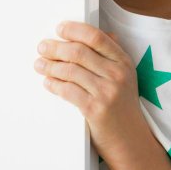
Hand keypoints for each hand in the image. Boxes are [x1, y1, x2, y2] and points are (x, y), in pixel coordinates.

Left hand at [34, 21, 144, 160]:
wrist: (130, 140)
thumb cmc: (124, 107)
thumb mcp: (126, 77)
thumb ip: (113, 55)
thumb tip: (105, 33)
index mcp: (124, 62)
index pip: (96, 37)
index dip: (75, 30)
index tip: (60, 29)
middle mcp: (117, 74)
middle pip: (79, 52)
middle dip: (56, 48)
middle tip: (42, 47)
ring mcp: (106, 92)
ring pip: (71, 70)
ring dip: (51, 66)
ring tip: (40, 65)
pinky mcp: (95, 109)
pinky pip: (68, 91)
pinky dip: (54, 85)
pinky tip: (48, 82)